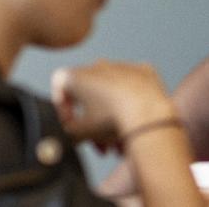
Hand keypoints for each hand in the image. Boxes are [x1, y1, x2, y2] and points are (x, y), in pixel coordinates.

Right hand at [51, 60, 176, 149]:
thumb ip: (68, 131)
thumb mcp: (80, 133)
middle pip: (89, 94)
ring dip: (112, 117)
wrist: (149, 115)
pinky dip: (132, 104)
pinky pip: (133, 89)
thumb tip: (72, 134)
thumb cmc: (113, 120)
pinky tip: (136, 124)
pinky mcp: (145, 72)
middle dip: (92, 121)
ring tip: (119, 142)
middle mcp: (99, 66)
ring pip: (112, 94)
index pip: (59, 86)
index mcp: (78, 75)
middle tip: (98, 142)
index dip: (63, 108)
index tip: (72, 124)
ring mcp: (124, 66)